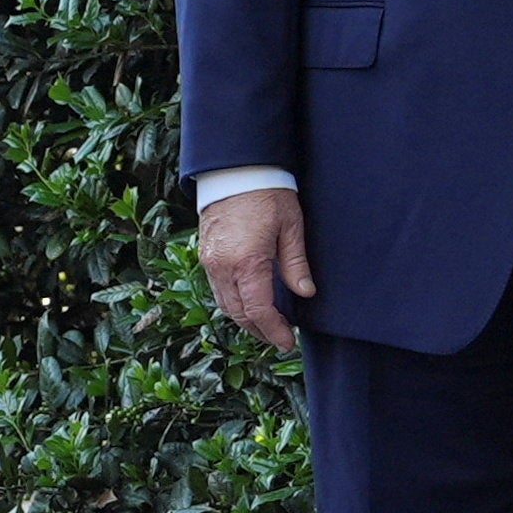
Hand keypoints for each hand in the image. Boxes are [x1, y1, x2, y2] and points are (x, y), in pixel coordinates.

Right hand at [199, 189, 316, 349]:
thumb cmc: (267, 194)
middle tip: (280, 338)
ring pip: (225, 304)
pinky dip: (234, 303)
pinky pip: (218, 289)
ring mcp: (210, 262)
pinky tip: (249, 303)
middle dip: (260, 330)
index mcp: (247, 262)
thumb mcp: (291, 227)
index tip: (287, 342)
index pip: (258, 311)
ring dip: (245, 319)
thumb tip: (306, 293)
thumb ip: (296, 264)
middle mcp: (223, 267)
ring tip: (266, 325)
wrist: (235, 170)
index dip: (274, 331)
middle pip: (239, 314)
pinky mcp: (206, 255)